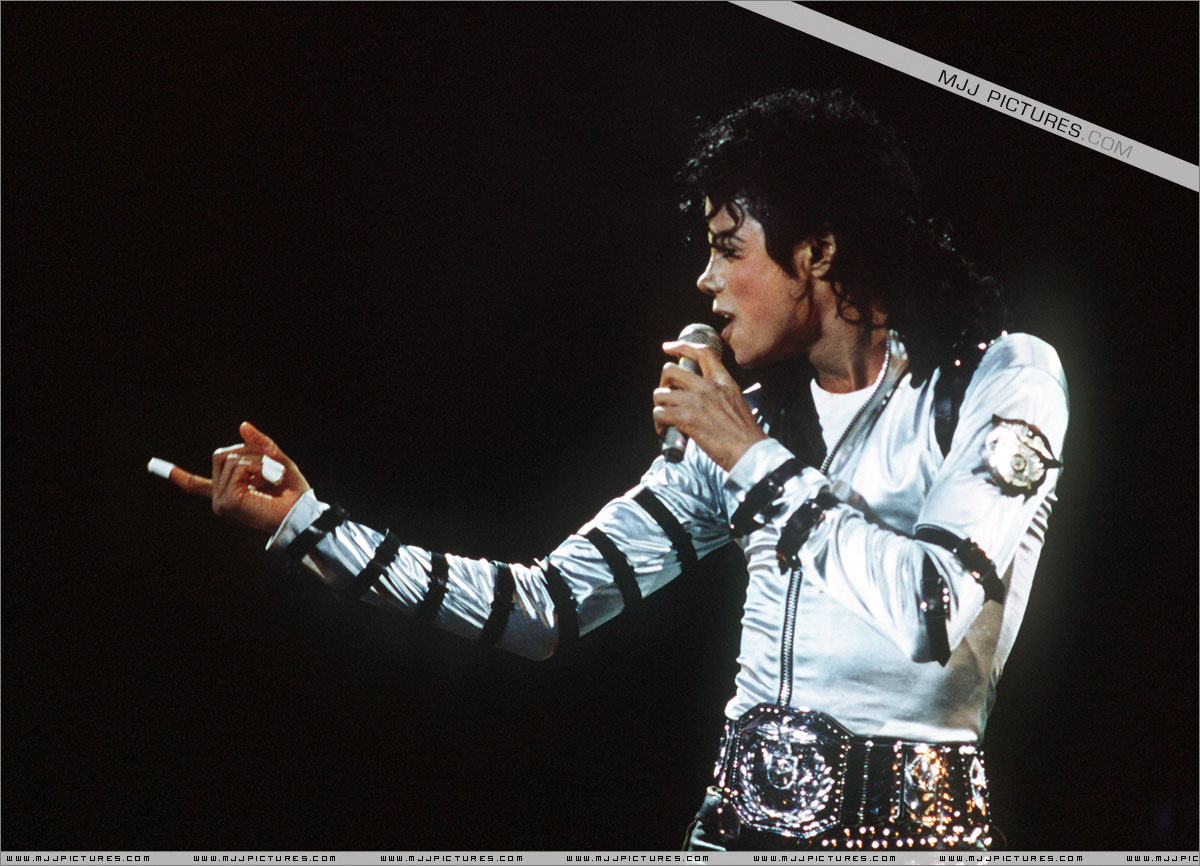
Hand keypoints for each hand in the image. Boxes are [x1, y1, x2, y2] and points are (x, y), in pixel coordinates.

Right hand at [166, 422, 311, 532]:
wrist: (302, 511)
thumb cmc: (293, 490)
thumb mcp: (276, 460)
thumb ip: (259, 444)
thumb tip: (242, 425)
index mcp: (228, 491)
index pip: (196, 485)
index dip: (177, 475)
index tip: (152, 465)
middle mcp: (220, 498)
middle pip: (222, 454)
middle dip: (250, 452)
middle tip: (272, 467)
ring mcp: (221, 502)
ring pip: (232, 458)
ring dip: (259, 460)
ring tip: (274, 477)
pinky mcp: (227, 502)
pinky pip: (239, 466)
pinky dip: (258, 466)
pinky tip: (269, 481)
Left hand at [652, 340, 766, 471]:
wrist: (750, 451)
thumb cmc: (745, 433)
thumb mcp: (737, 401)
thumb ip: (720, 393)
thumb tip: (701, 398)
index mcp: (723, 381)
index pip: (702, 352)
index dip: (681, 346)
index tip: (668, 348)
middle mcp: (708, 387)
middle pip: (671, 370)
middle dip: (663, 382)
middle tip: (667, 396)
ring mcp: (696, 401)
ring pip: (660, 393)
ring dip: (659, 406)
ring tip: (666, 418)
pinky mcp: (686, 419)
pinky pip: (660, 413)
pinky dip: (658, 423)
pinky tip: (665, 430)